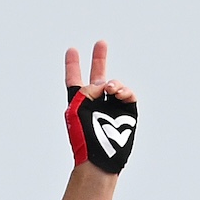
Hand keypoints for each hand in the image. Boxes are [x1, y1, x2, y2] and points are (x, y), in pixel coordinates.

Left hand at [62, 41, 137, 174]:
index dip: (73, 65)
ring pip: (114, 84)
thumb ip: (87, 89)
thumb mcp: (77, 107)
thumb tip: (106, 86)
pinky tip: (118, 93)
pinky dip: (124, 91)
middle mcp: (95, 103)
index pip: (74, 80)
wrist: (100, 157)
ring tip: (110, 89)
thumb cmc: (84, 136)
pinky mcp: (126, 112)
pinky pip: (127, 94)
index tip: (72, 50)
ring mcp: (111, 107)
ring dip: (113, 83)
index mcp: (78, 102)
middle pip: (97, 76)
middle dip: (99, 59)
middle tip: (101, 43)